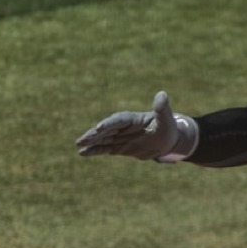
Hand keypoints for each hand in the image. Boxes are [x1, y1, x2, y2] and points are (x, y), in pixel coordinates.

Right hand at [75, 91, 198, 161]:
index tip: (99, 128)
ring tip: (79, 145)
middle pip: (106, 130)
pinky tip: (83, 153)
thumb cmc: (167, 128)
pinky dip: (95, 151)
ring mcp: (120, 138)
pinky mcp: (120, 148)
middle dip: (94, 135)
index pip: (118, 121)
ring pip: (103, 140)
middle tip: (82, 140)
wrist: (167, 141)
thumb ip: (161, 109)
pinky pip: (105, 149)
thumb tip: (162, 94)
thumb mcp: (166, 119)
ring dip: (91, 142)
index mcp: (132, 119)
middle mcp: (123, 127)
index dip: (109, 124)